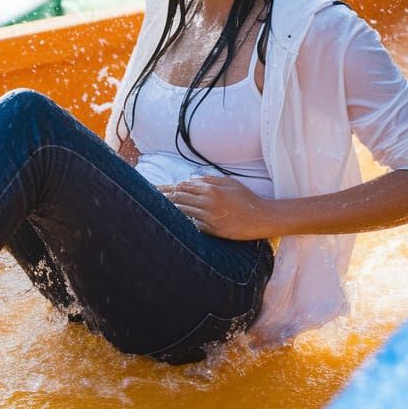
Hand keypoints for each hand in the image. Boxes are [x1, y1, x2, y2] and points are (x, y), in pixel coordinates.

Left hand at [157, 175, 275, 240]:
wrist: (261, 218)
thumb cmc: (246, 199)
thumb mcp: (229, 183)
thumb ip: (210, 179)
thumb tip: (191, 180)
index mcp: (211, 188)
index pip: (183, 186)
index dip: (167, 188)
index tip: (154, 189)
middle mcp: (208, 201)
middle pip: (179, 198)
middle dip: (161, 197)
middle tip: (145, 198)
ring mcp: (209, 216)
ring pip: (182, 211)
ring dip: (168, 210)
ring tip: (152, 209)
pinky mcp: (212, 229)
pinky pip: (192, 224)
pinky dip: (181, 221)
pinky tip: (170, 221)